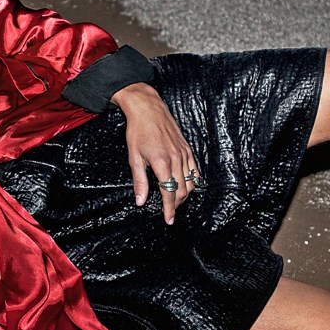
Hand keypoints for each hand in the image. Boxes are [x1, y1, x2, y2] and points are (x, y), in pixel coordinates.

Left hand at [112, 82, 198, 224]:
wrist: (148, 109)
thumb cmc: (138, 131)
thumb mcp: (134, 157)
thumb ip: (139, 181)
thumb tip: (140, 201)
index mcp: (162, 163)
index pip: (169, 193)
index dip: (169, 209)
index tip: (168, 220)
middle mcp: (176, 159)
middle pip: (182, 190)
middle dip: (177, 205)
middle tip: (169, 212)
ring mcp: (184, 153)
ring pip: (190, 182)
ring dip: (184, 195)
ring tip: (176, 201)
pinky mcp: (187, 148)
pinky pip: (195, 170)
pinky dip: (192, 181)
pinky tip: (186, 186)